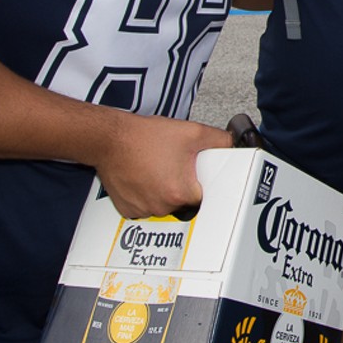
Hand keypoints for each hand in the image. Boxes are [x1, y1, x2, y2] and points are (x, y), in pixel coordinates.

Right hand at [88, 114, 229, 218]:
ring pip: (164, 205)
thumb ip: (219, 140)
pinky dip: (146, 195)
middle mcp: (162, 206)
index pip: (204, 196)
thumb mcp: (191, 132)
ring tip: (157, 168)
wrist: (110, 138)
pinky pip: (145, 207)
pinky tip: (144, 177)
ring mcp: (143, 210)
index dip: (201, 182)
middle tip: (174, 165)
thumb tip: (232, 146)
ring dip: (163, 190)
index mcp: (180, 192)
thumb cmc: (144, 136)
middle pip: (184, 202)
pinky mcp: (128, 210)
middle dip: (182, 185)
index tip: (194, 173)